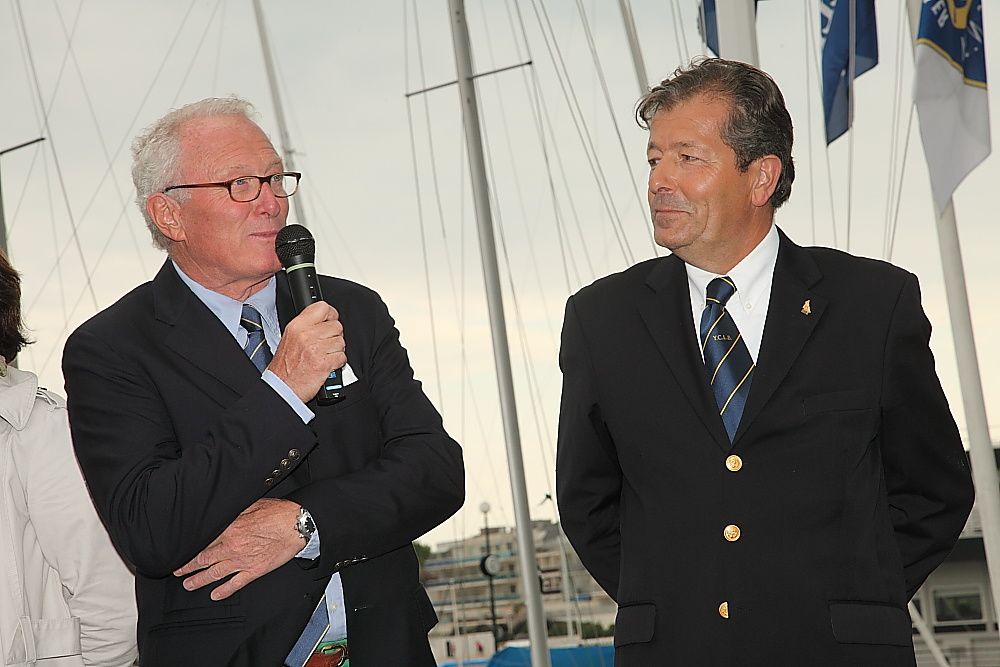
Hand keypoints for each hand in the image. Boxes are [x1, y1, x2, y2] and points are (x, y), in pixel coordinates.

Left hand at [173, 498, 304, 600]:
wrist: (297, 525)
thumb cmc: (278, 513)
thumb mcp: (252, 505)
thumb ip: (234, 512)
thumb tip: (221, 514)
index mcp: (230, 530)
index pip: (204, 542)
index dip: (190, 548)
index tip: (182, 552)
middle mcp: (232, 547)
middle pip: (204, 560)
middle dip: (188, 567)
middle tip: (178, 571)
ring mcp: (242, 561)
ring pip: (214, 574)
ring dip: (199, 581)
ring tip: (189, 585)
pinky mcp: (254, 571)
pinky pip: (235, 584)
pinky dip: (223, 591)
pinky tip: (215, 595)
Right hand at [268, 301, 346, 402]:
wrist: (282, 387)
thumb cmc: (285, 366)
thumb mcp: (289, 338)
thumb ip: (306, 326)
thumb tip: (324, 319)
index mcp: (297, 326)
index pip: (322, 307)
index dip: (330, 314)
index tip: (330, 320)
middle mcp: (306, 335)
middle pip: (336, 326)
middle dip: (334, 336)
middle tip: (326, 344)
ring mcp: (316, 349)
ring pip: (341, 342)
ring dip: (336, 350)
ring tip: (325, 355)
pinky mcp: (324, 363)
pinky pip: (342, 357)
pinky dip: (338, 362)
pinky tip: (328, 364)